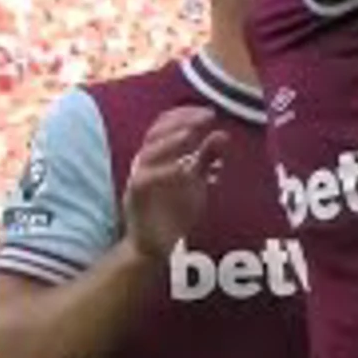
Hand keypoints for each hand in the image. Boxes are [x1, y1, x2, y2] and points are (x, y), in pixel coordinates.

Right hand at [122, 106, 226, 261]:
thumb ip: (206, 158)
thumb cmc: (174, 211)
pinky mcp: (135, 198)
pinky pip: (145, 180)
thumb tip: (222, 133)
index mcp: (157, 156)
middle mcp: (145, 163)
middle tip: (206, 116)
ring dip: (170, 141)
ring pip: (148, 152)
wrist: (154, 246)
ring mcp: (137, 179)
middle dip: (181, 121)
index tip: (209, 112)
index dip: (185, 115)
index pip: (165, 126)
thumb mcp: (196, 182)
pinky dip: (165, 172)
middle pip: (156, 133)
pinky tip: (185, 169)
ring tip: (191, 134)